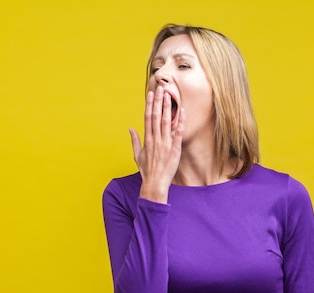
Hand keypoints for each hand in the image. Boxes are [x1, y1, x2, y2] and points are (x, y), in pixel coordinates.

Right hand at [130, 86, 184, 203]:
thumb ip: (134, 141)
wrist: (154, 184)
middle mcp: (155, 139)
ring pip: (165, 121)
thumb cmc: (147, 171)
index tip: (150, 94)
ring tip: (169, 95)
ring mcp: (165, 144)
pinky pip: (177, 133)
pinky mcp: (174, 149)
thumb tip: (130, 129)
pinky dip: (179, 122)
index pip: (147, 117)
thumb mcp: (137, 155)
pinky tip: (182, 112)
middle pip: (156, 116)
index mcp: (147, 139)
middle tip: (160, 88)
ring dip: (167, 107)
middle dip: (158, 101)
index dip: (149, 104)